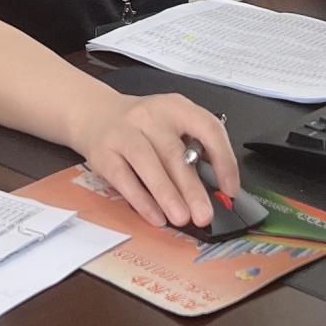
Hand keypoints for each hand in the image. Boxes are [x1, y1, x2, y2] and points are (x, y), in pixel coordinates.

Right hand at [74, 93, 238, 228]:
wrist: (95, 115)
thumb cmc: (142, 126)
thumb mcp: (171, 123)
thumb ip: (194, 146)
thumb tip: (219, 182)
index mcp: (175, 107)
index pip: (207, 128)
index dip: (223, 159)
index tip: (230, 187)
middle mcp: (149, 116)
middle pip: (174, 153)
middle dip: (192, 188)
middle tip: (205, 214)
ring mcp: (123, 133)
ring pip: (148, 164)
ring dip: (167, 195)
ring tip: (182, 218)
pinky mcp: (103, 154)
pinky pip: (124, 179)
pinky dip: (141, 200)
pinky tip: (156, 216)